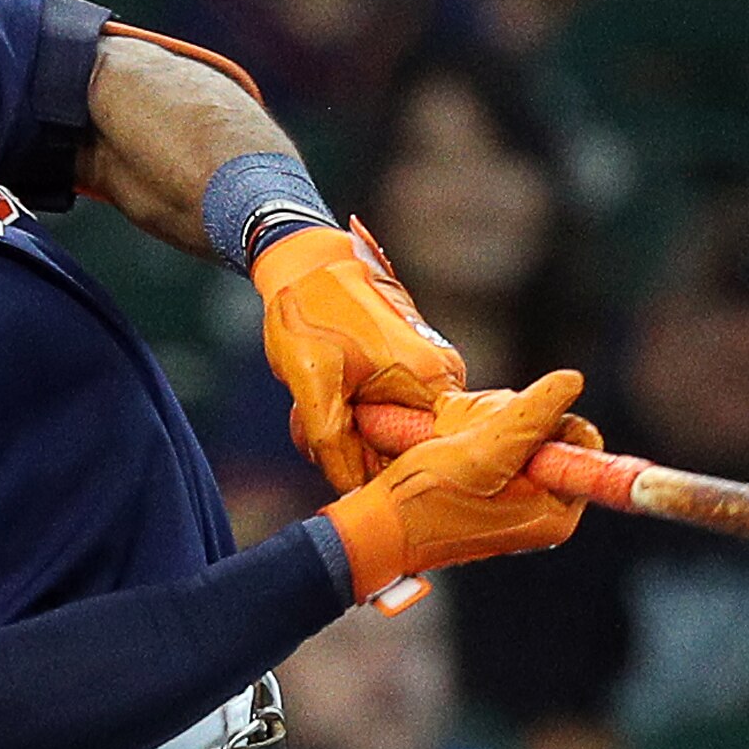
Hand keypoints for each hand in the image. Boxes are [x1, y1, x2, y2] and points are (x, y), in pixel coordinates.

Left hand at [256, 221, 467, 490]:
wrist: (303, 256)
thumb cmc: (311, 313)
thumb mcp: (313, 389)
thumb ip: (335, 447)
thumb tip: (353, 492)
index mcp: (434, 381)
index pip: (423, 457)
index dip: (377, 467)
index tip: (336, 458)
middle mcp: (444, 375)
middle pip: (409, 445)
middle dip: (357, 449)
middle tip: (310, 433)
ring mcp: (430, 367)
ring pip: (393, 428)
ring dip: (349, 431)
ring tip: (308, 410)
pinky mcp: (412, 362)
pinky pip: (389, 407)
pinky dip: (354, 410)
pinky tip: (322, 397)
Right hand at [321, 369, 586, 594]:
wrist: (376, 530)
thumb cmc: (424, 500)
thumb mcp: (482, 453)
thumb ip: (531, 418)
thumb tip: (573, 380)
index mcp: (556, 512)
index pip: (581, 441)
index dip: (545, 419)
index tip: (504, 427)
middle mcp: (543, 509)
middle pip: (549, 432)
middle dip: (507, 420)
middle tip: (468, 438)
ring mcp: (516, 501)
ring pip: (516, 431)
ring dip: (480, 423)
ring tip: (449, 442)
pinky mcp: (489, 490)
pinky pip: (492, 442)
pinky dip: (467, 433)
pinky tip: (443, 444)